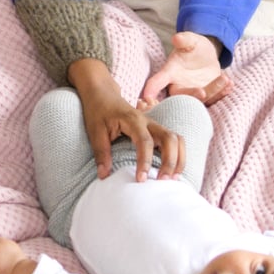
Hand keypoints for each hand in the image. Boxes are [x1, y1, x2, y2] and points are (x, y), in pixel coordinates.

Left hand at [72, 59, 180, 181]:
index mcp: (133, 120)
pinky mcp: (156, 129)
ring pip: (177, 139)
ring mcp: (154, 125)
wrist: (103, 93)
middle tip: (163, 180)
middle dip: (170, 161)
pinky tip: (173, 170)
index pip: (145, 141)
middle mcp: (148, 121)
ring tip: (173, 178)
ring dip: (179, 158)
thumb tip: (104, 176)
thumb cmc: (98, 110)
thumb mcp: (95, 131)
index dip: (145, 161)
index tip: (141, 179)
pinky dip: (178, 155)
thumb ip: (101, 153)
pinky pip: (175, 141)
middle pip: (170, 138)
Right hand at [138, 31, 231, 105]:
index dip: (151, 89)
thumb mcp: (190, 40)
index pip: (157, 81)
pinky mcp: (207, 97)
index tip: (146, 97)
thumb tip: (177, 38)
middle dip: (193, 95)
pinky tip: (230, 85)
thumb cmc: (194, 47)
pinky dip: (223, 93)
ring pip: (201, 99)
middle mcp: (179, 86)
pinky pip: (214, 99)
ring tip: (225, 79)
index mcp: (170, 73)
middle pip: (182, 96)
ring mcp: (194, 93)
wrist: (207, 55)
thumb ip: (184, 39)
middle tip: (203, 91)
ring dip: (214, 92)